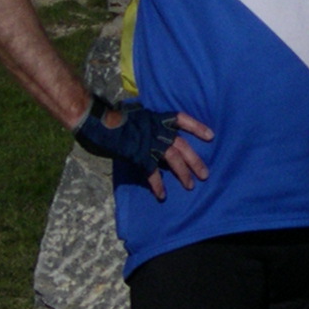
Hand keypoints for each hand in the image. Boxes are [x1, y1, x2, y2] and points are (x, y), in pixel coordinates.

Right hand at [76, 102, 213, 198]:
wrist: (97, 120)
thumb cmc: (114, 116)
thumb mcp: (137, 113)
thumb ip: (149, 121)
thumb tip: (154, 126)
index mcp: (157, 117)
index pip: (182, 120)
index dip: (197, 127)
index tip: (211, 136)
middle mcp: (156, 129)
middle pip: (182, 146)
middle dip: (195, 161)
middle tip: (205, 174)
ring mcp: (148, 142)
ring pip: (172, 159)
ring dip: (182, 173)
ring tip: (190, 185)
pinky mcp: (138, 155)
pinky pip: (151, 172)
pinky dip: (157, 185)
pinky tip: (162, 195)